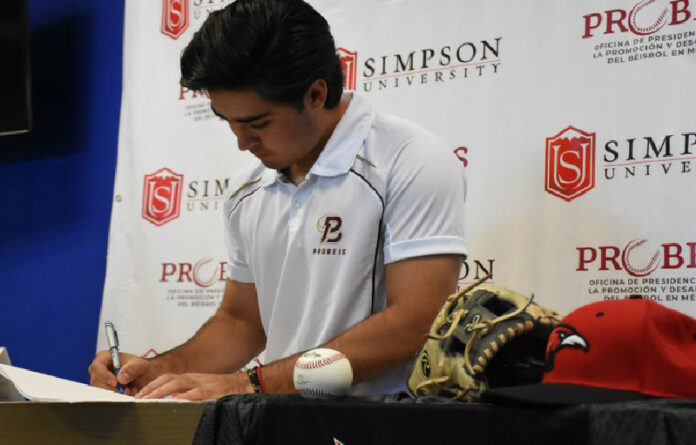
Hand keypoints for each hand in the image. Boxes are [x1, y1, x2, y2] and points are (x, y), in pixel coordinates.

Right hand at [89, 350, 162, 395]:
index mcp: (104, 357)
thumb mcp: (140, 365)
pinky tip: (126, 394)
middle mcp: (98, 370)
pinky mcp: (103, 391)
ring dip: (115, 394)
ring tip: (129, 390)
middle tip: (125, 390)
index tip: (115, 382)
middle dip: (111, 388)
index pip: (96, 367)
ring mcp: (100, 381)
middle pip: (96, 382)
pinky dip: (116, 398)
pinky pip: (105, 397)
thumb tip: (120, 378)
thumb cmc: (140, 367)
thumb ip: (132, 369)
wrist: (145, 376)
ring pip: (100, 391)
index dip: (104, 375)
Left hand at [135, 372, 253, 400]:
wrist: (245, 385)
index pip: (167, 378)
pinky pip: (194, 393)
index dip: (152, 385)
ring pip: (177, 384)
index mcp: (191, 378)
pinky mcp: (210, 392)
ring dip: (161, 391)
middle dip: (151, 388)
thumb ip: (189, 392)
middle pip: (168, 379)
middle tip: (138, 399)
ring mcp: (202, 384)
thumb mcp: (203, 387)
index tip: (140, 394)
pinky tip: (173, 401)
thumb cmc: (224, 389)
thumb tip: (172, 402)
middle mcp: (194, 378)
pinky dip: (183, 397)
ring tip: (149, 400)